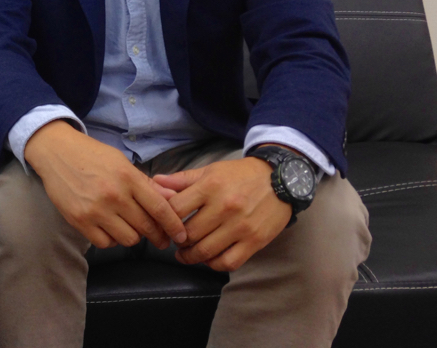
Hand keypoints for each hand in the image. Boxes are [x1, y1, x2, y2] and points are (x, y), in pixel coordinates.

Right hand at [24, 120, 186, 249]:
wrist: (56, 153)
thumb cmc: (92, 155)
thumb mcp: (121, 162)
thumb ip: (146, 183)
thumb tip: (172, 198)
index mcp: (128, 177)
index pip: (159, 208)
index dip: (174, 225)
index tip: (181, 235)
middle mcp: (114, 195)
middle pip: (146, 227)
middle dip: (158, 236)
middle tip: (161, 239)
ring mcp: (95, 210)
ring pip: (128, 239)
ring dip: (133, 236)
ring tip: (131, 228)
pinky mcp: (79, 221)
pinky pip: (105, 242)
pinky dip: (112, 239)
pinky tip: (111, 228)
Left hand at [153, 157, 291, 270]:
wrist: (281, 179)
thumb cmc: (241, 175)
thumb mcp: (211, 170)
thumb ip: (182, 179)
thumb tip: (155, 182)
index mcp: (210, 186)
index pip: (176, 209)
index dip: (165, 220)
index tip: (164, 224)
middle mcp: (224, 207)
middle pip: (188, 233)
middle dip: (177, 241)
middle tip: (175, 241)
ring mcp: (240, 226)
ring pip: (205, 251)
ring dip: (191, 256)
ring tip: (186, 253)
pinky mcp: (255, 241)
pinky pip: (228, 262)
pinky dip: (214, 265)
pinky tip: (209, 259)